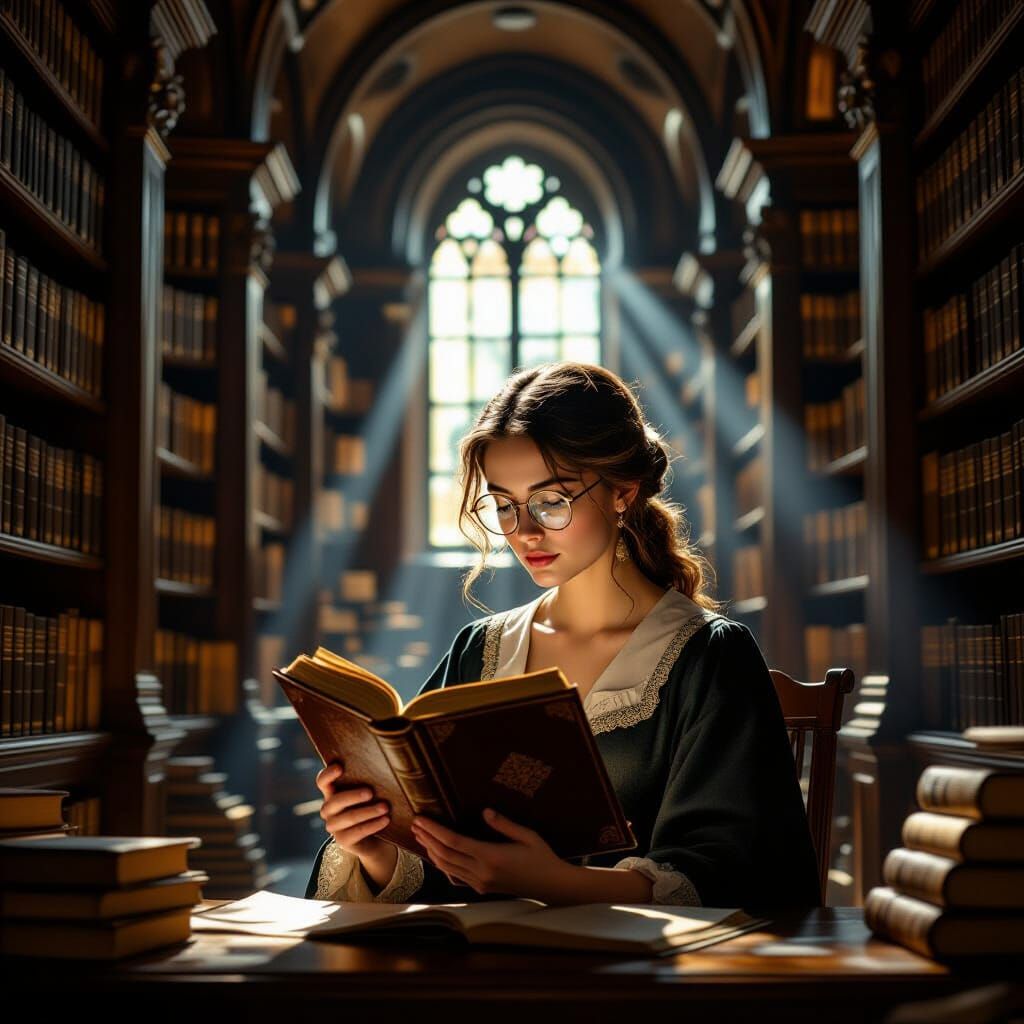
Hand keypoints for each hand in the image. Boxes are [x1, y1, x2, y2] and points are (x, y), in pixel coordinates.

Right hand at [315, 761, 392, 861]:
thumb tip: (382, 769)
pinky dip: (373, 825)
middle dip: (353, 796)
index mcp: (332, 793)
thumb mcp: (367, 793)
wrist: (375, 838)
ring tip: (385, 807)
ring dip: (368, 812)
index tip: (340, 767)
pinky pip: (357, 832)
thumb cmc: (370, 806)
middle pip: (335, 801)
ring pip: (348, 817)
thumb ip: (366, 782)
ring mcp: (334, 826)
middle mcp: (328, 809)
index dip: (328, 774)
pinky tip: (385, 819)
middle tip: (371, 792)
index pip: (322, 782)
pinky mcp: (342, 841)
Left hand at [411, 808, 571, 902]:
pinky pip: (456, 876)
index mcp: (491, 857)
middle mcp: (482, 872)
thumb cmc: (542, 857)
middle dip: (428, 839)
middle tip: (415, 824)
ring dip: (432, 851)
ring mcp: (480, 883)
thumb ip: (504, 824)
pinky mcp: (482, 888)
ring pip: (447, 867)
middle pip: (446, 855)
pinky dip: (443, 864)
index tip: (422, 820)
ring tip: (421, 836)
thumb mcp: (527, 835)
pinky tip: (437, 856)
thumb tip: (485, 811)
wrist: (551, 886)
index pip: (454, 842)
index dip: (435, 831)